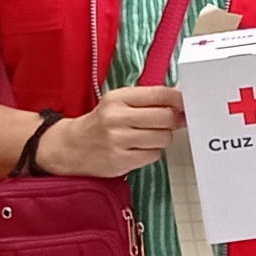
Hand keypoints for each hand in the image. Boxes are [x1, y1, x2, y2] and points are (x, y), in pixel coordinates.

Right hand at [41, 84, 180, 177]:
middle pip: (166, 118)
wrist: (70, 147)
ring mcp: (118, 141)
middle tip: (166, 123)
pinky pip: (154, 155)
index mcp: (118, 98)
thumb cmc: (101, 123)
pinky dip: (152, 152)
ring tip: (147, 137)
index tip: (184, 104)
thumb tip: (181, 105)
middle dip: (172, 121)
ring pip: (163, 138)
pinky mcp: (120, 161)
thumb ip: (148, 100)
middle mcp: (116, 118)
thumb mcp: (118, 102)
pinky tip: (139, 149)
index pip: (160, 94)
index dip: (178, 100)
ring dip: (162, 138)